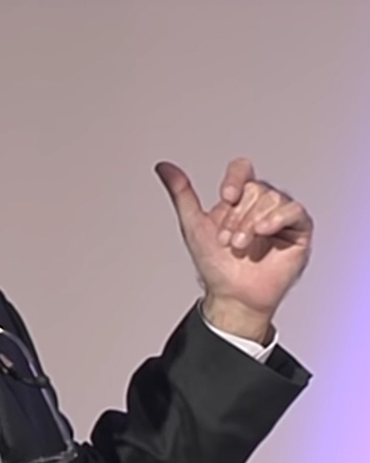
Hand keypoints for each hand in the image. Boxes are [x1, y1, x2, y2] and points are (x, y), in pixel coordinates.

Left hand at [155, 158, 312, 342]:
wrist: (231, 295)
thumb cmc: (215, 265)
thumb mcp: (193, 225)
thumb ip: (182, 194)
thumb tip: (164, 167)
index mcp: (238, 200)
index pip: (242, 169)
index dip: (235, 178)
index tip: (226, 197)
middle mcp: (260, 205)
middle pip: (256, 188)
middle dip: (237, 216)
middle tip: (228, 240)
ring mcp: (280, 217)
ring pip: (273, 198)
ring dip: (251, 223)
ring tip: (240, 246)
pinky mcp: (298, 231)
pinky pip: (294, 211)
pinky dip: (277, 218)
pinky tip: (263, 231)